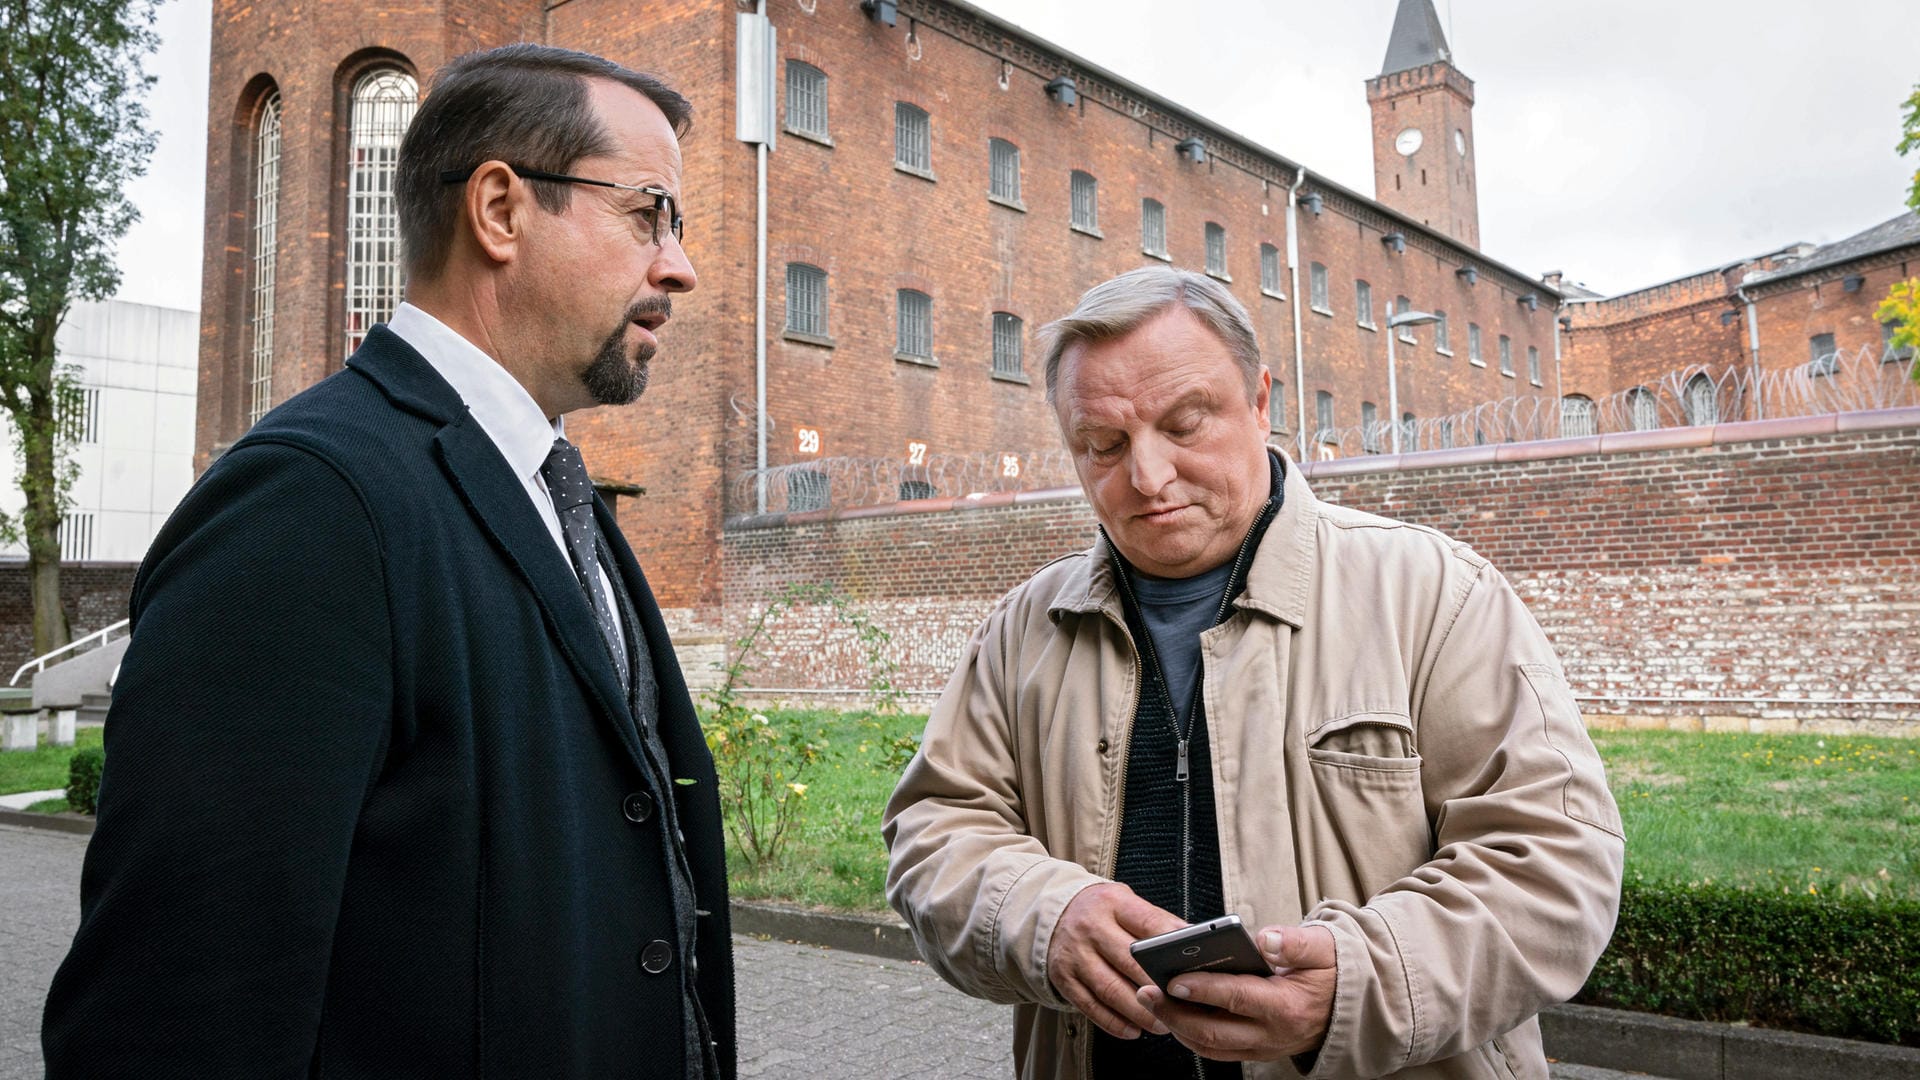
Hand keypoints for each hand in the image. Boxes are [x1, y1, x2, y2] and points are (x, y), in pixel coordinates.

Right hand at [1046, 882, 1186, 1039]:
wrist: (1049, 912)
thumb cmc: (1100, 912)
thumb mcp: (1124, 902)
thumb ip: (1154, 921)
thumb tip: (1192, 945)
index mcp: (1112, 903)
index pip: (1148, 923)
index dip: (1172, 946)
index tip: (1194, 966)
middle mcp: (1090, 928)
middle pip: (1130, 962)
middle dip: (1158, 988)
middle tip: (1182, 1006)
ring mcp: (1074, 954)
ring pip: (1110, 990)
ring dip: (1139, 1012)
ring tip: (1163, 1024)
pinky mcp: (1062, 978)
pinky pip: (1090, 1006)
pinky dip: (1113, 1023)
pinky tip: (1133, 1030)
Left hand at [1135, 924, 1336, 1061]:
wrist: (1352, 1008)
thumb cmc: (1332, 972)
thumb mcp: (1325, 948)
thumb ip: (1296, 942)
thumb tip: (1265, 938)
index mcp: (1288, 1006)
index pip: (1237, 998)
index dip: (1202, 989)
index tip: (1173, 979)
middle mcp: (1272, 1034)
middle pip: (1214, 1031)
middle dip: (1175, 1013)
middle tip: (1147, 992)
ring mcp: (1263, 1047)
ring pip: (1211, 1046)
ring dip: (1177, 1027)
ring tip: (1152, 1001)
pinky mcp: (1256, 1051)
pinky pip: (1217, 1050)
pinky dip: (1191, 1034)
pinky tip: (1174, 1013)